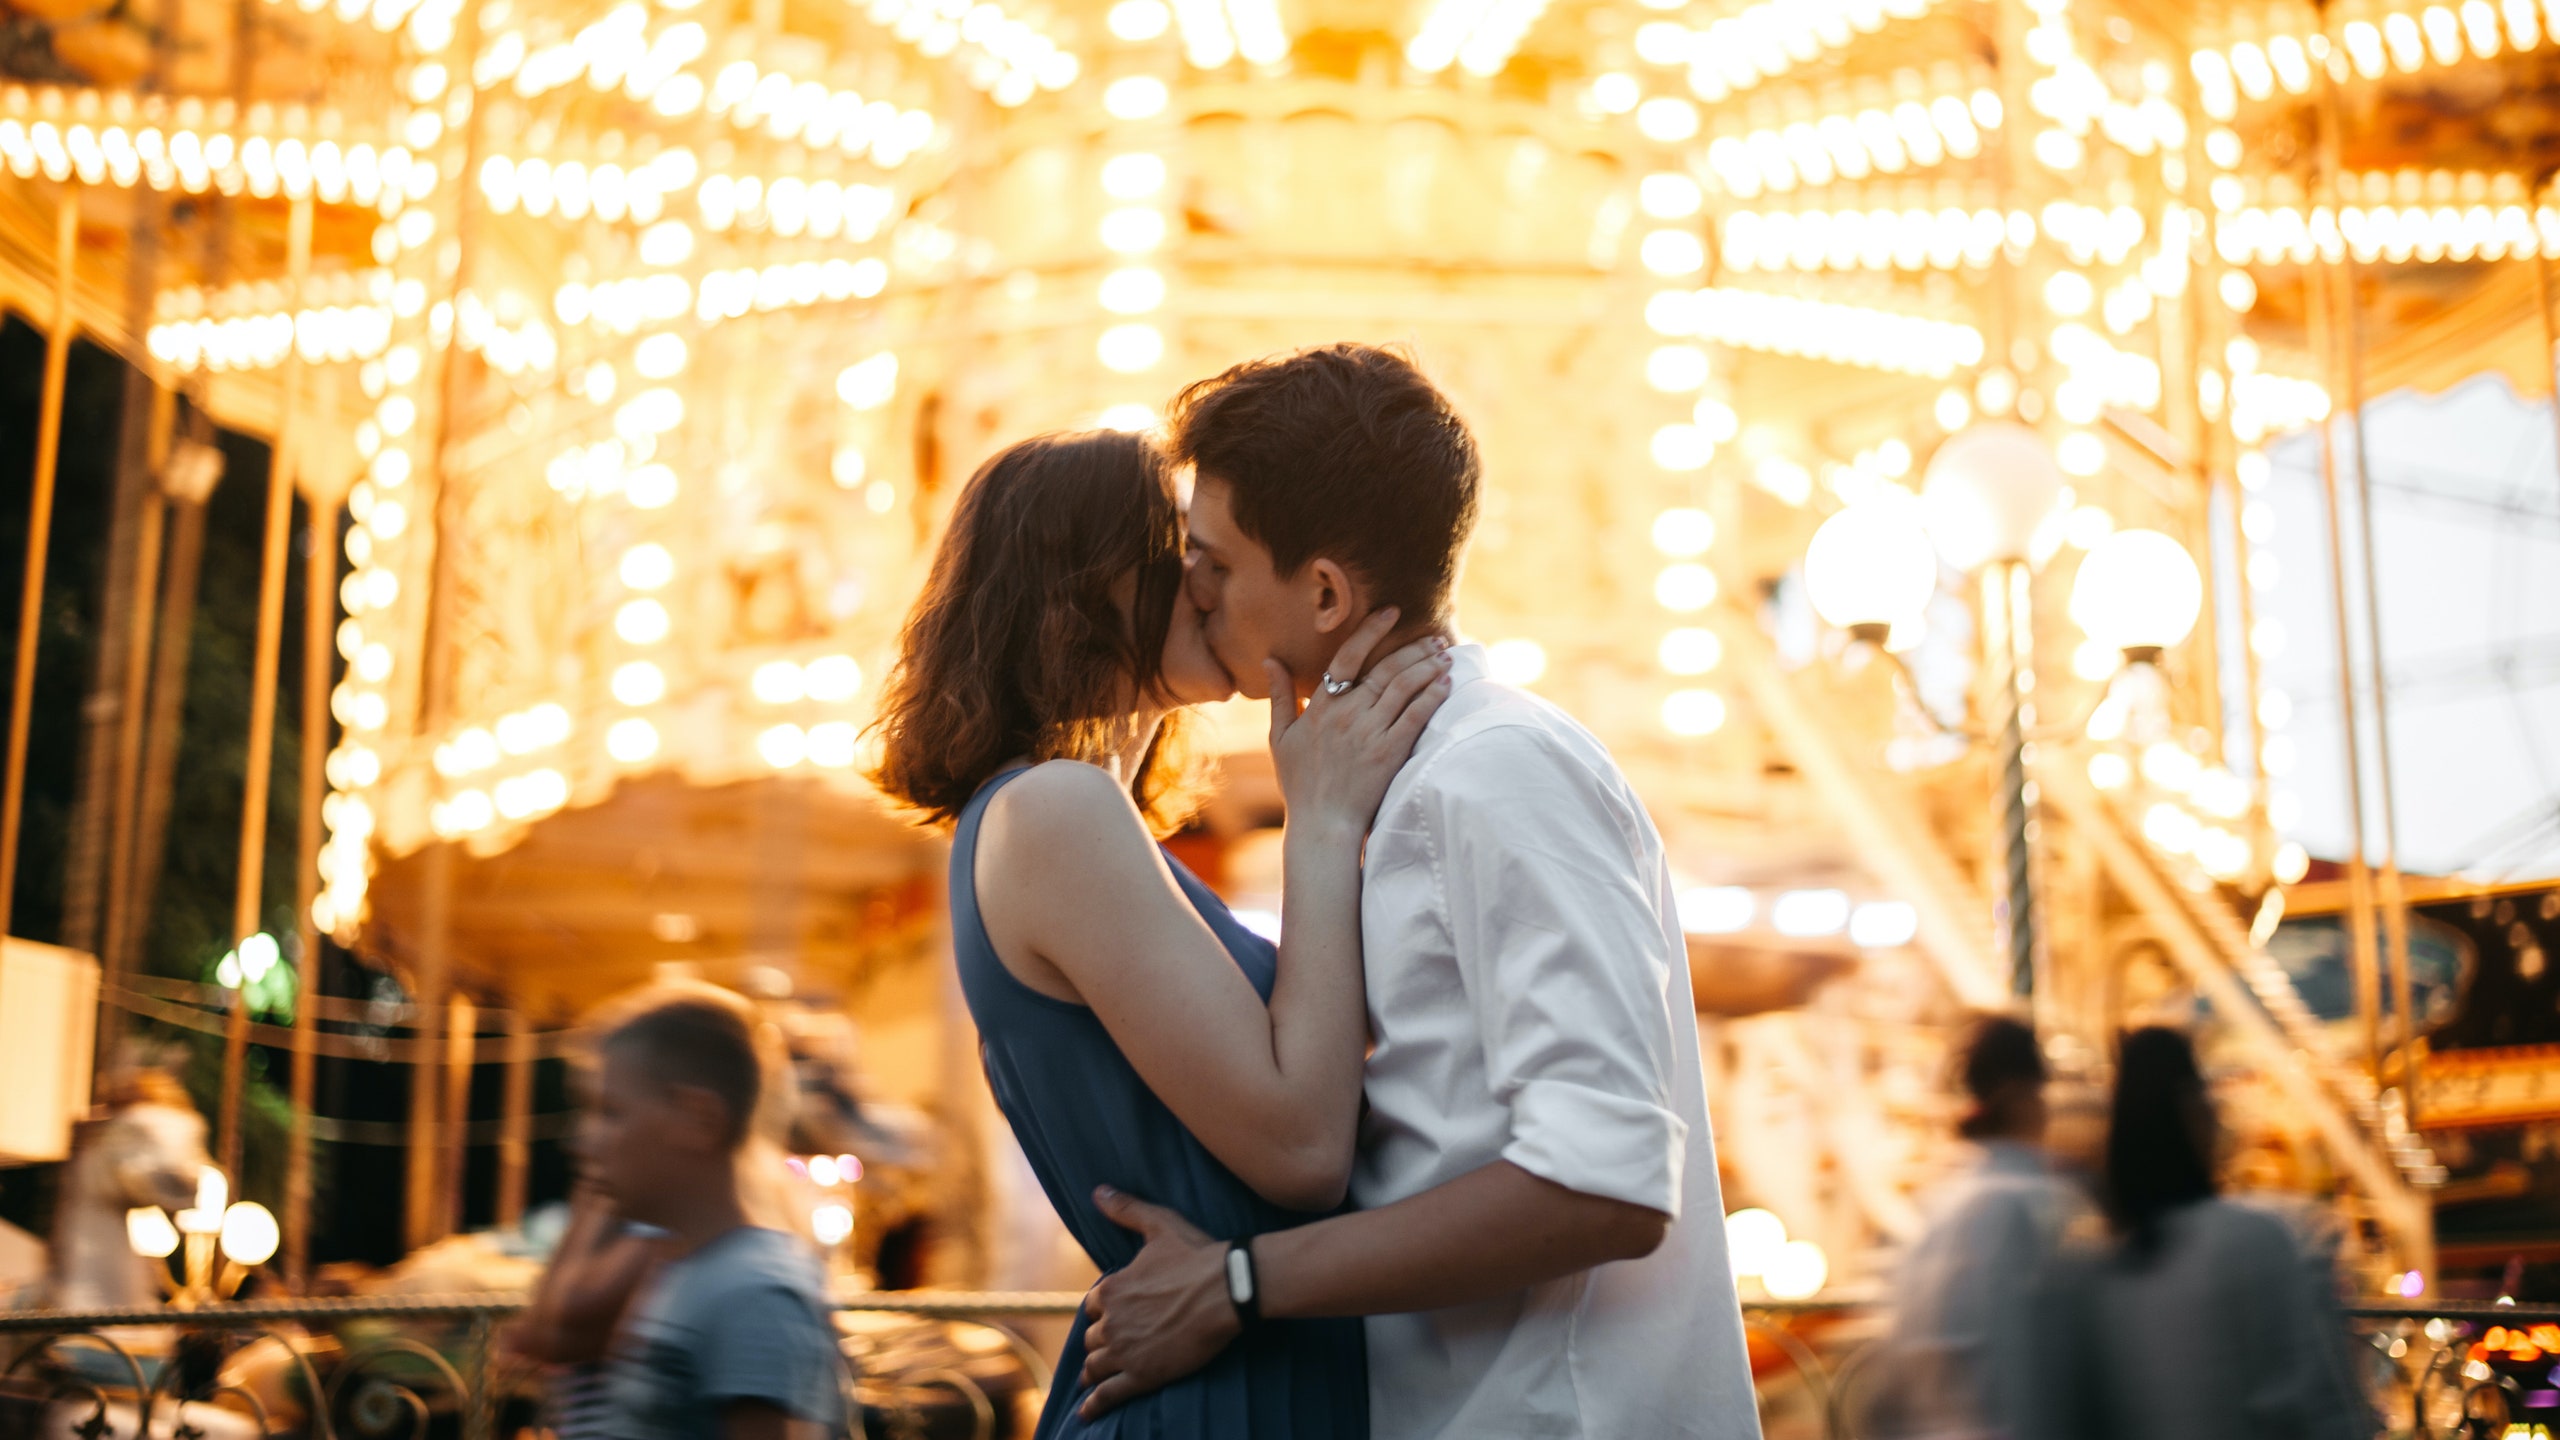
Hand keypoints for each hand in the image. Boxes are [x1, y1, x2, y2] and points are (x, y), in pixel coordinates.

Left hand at [1076, 1186, 1240, 1419]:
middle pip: (1093, 1338)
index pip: (1094, 1306)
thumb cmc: (1197, 1255)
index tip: (1115, 1313)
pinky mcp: (1143, 1375)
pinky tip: (1086, 1412)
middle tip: (1113, 1345)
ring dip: (1095, 1370)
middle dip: (1101, 1340)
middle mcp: (1112, 1322)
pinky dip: (1094, 1405)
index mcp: (1112, 1289)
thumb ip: (1126, 1210)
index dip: (1104, 1310)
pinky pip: (1109, 1394)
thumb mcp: (1160, 1225)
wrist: (1229, 1289)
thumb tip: (1098, 1191)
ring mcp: (1125, 1351)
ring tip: (1094, 1379)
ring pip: (1097, 1365)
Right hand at [1267, 608, 1453, 836]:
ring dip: (1428, 667)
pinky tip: (1446, 684)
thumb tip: (1270, 661)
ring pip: (1403, 688)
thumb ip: (1279, 696)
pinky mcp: (1389, 753)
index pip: (1348, 657)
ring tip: (1445, 655)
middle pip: (1385, 669)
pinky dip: (1432, 697)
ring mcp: (1369, 733)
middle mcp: (1347, 714)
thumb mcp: (1281, 737)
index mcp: (1321, 707)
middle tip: (1434, 637)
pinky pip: (1415, 717)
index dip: (1371, 631)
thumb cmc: (1300, 784)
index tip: (1392, 613)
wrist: (1322, 824)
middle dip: (1413, 649)